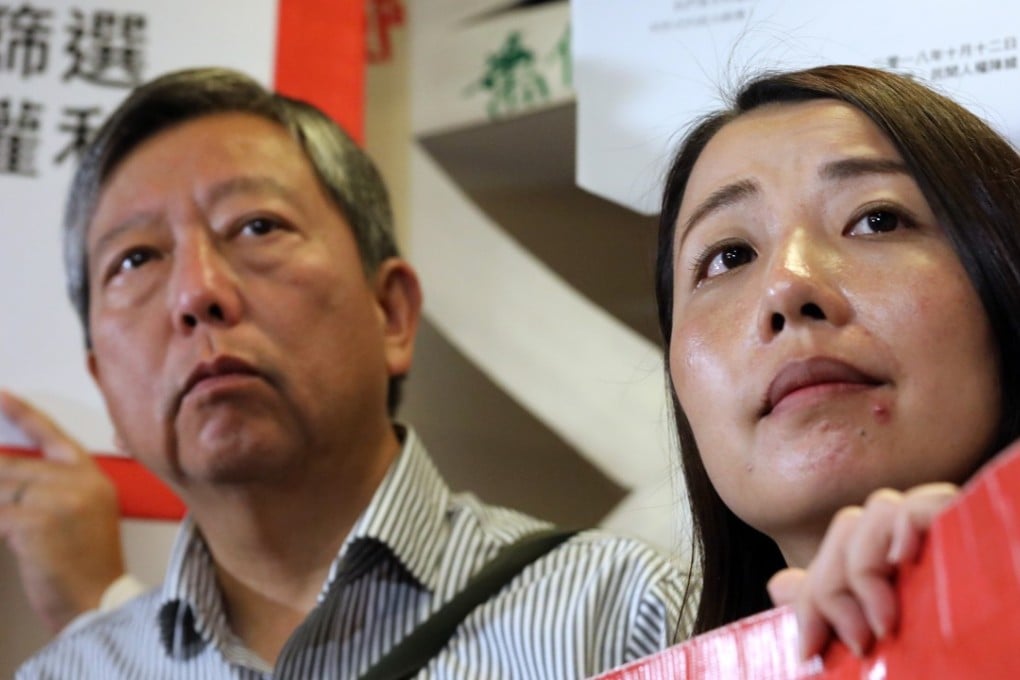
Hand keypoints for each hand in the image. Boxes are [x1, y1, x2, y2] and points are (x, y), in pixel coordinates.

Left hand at [0, 391, 125, 631]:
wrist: (98, 604)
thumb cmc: (88, 569)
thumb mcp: (80, 519)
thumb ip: (52, 491)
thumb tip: (7, 476)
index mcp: (95, 480)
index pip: (55, 437)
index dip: (25, 415)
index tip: (3, 397)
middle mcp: (81, 484)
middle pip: (15, 466)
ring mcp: (59, 501)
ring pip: (0, 488)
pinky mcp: (34, 523)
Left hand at [767, 483, 957, 659]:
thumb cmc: (946, 665)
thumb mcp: (880, 642)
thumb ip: (831, 609)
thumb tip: (778, 584)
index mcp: (892, 562)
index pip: (834, 553)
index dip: (812, 598)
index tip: (808, 651)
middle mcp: (916, 539)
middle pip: (849, 528)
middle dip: (832, 589)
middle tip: (856, 643)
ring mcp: (946, 528)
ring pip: (879, 510)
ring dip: (864, 567)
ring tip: (885, 626)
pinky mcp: (975, 525)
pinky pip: (929, 502)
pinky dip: (907, 524)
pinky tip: (903, 561)